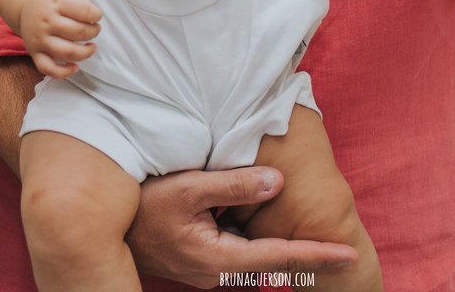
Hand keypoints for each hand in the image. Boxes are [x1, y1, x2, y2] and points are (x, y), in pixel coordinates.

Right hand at [18, 0, 101, 78]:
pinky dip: (63, 72)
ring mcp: (39, 38)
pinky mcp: (34, 52)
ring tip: (92, 47)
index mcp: (56, 1)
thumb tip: (95, 20)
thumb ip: (83, 1)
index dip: (97, 15)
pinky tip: (75, 67)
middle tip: (95, 29)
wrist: (25, 3)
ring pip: (67, 52)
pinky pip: (48, 68)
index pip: (86, 12)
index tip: (96, 16)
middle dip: (93, 32)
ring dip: (85, 52)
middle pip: (79, 32)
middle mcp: (46, 21)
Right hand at [127, 167, 358, 287]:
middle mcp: (217, 272)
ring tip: (318, 242)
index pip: (279, 257)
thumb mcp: (189, 188)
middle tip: (346, 251)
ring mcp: (209, 269)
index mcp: (219, 258)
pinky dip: (260, 240)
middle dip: (309, 256)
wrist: (103, 228)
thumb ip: (235, 186)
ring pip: (257, 256)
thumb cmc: (142, 206)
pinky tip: (267, 222)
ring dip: (285, 248)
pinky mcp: (202, 260)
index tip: (350, 255)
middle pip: (273, 262)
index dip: (317, 256)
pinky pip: (240, 250)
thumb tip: (278, 183)